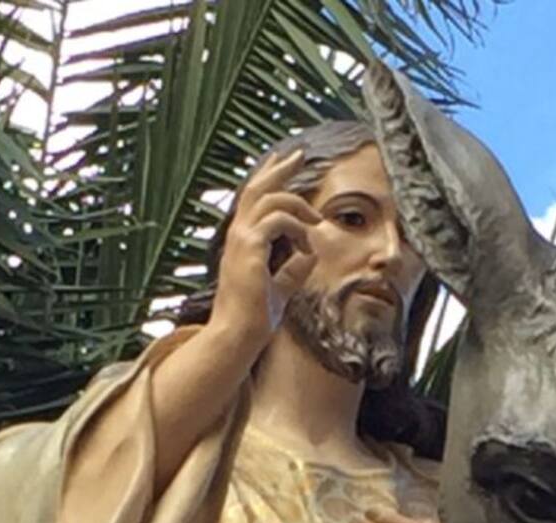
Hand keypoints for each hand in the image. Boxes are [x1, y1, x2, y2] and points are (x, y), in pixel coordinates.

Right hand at [209, 150, 322, 339]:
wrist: (238, 335)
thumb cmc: (255, 317)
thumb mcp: (280, 288)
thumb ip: (292, 270)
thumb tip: (309, 256)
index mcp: (242, 241)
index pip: (253, 199)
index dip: (269, 177)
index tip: (284, 161)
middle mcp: (237, 235)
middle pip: (257, 188)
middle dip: (279, 168)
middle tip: (298, 153)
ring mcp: (241, 240)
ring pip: (270, 199)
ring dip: (299, 206)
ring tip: (317, 221)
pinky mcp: (250, 249)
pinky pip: (278, 221)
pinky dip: (297, 227)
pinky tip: (307, 245)